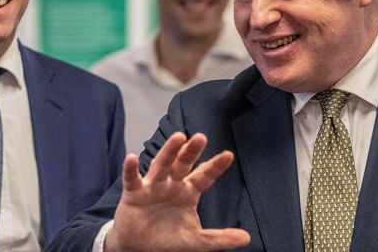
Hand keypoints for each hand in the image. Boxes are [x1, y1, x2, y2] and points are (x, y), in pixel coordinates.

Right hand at [104, 132, 249, 251]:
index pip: (204, 176)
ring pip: (161, 165)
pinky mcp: (134, 193)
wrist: (139, 248)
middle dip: (191, 151)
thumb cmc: (167, 240)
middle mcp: (171, 184)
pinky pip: (132, 178)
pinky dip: (130, 168)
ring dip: (169, 151)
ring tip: (178, 137)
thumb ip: (219, 238)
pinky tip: (132, 157)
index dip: (215, 166)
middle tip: (201, 137)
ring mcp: (152, 186)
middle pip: (183, 164)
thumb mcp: (196, 241)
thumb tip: (246, 238)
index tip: (228, 155)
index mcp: (188, 192)